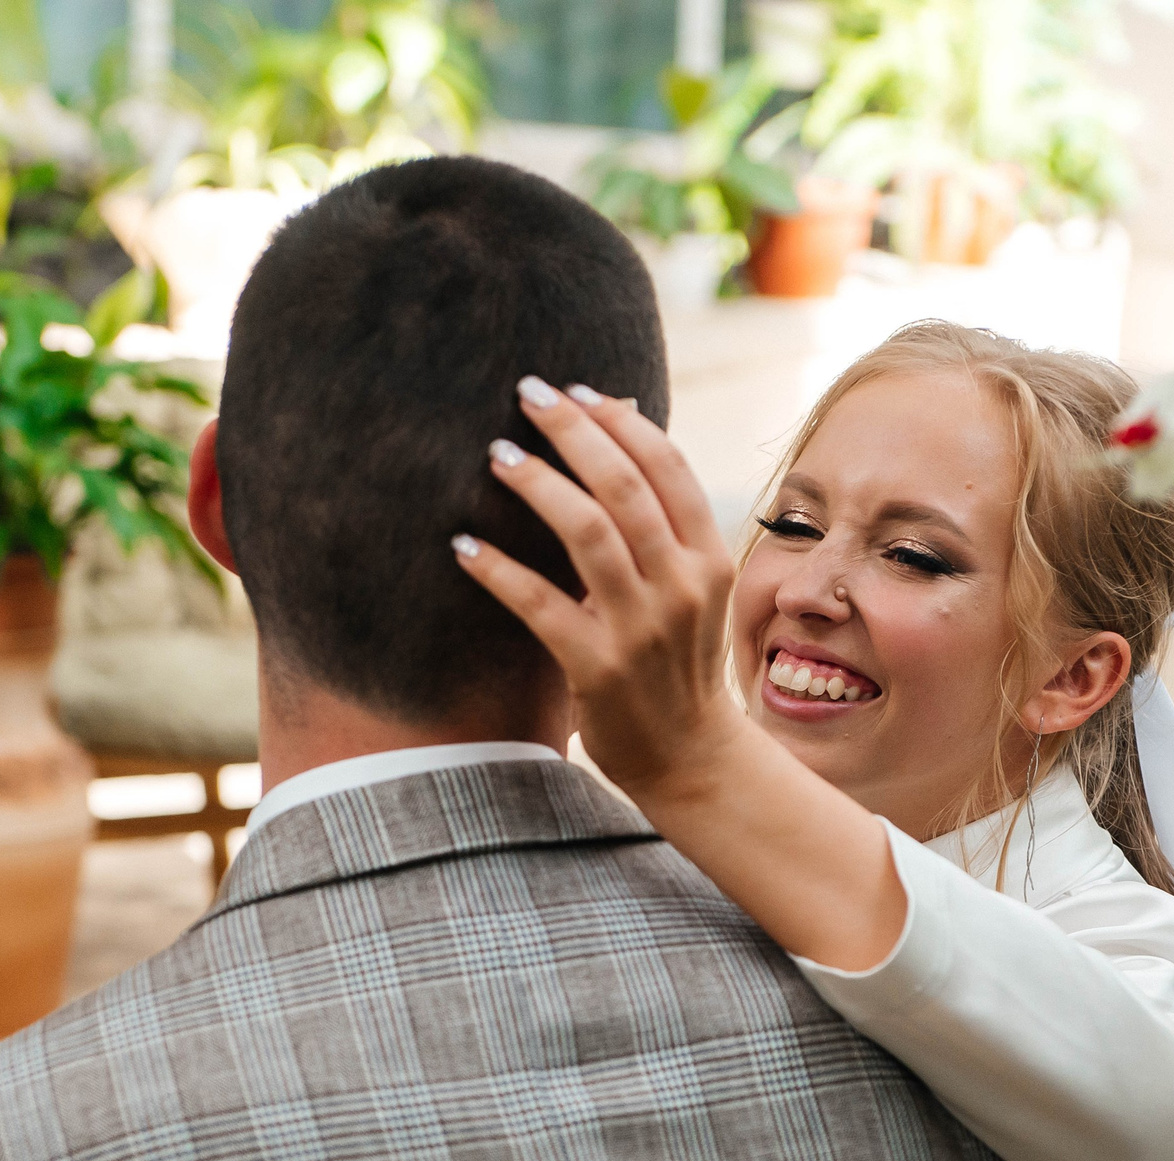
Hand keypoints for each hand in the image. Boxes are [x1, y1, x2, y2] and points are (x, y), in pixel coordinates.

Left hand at [453, 377, 745, 797]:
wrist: (689, 757)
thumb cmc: (677, 661)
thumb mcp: (690, 587)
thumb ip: (662, 525)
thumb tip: (620, 426)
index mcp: (709, 557)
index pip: (669, 465)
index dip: (620, 420)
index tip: (576, 391)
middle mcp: (682, 586)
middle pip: (625, 485)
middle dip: (573, 431)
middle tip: (527, 395)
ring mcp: (642, 628)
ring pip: (587, 532)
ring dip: (537, 484)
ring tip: (497, 456)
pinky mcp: (598, 668)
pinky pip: (539, 604)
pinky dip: (498, 569)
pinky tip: (464, 546)